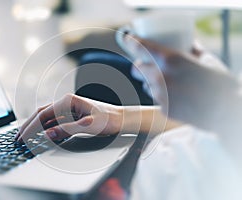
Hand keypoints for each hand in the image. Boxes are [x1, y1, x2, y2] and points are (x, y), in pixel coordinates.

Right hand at [15, 94, 122, 141]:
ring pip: (47, 117)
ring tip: (25, 137)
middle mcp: (66, 102)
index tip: (22, 138)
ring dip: (36, 127)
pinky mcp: (72, 115)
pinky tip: (41, 135)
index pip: (43, 115)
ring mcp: (69, 108)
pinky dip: (46, 128)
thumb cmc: (109, 120)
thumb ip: (67, 130)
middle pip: (41, 114)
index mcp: (68, 101)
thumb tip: (47, 135)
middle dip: (28, 126)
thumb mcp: (88, 126)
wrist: (122, 119)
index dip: (31, 127)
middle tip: (18, 138)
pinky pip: (55, 121)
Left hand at [123, 34, 239, 129]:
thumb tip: (187, 43)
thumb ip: (192, 50)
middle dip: (140, 66)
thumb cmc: (219, 82)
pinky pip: (156, 99)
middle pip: (136, 68)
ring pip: (145, 86)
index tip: (127, 39)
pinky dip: (162, 97)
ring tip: (168, 83)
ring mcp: (161, 95)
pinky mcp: (163, 109)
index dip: (131, 42)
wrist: (226, 110)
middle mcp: (161, 77)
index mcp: (170, 59)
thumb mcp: (207, 59)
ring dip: (151, 83)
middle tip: (146, 65)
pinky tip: (176, 97)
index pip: (141, 47)